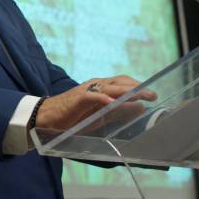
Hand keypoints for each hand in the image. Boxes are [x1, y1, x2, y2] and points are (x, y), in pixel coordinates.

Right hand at [36, 75, 156, 130]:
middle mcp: (94, 86)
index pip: (122, 82)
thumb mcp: (100, 115)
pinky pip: (91, 97)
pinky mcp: (76, 99)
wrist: (46, 116)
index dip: (138, 86)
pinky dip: (102, 99)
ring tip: (140, 95)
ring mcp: (86, 91)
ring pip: (109, 87)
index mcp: (100, 88)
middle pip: (119, 82)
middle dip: (137, 88)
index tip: (152, 93)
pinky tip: (112, 103)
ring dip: (125, 91)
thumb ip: (119, 111)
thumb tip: (140, 108)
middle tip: (152, 95)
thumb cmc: (73, 116)